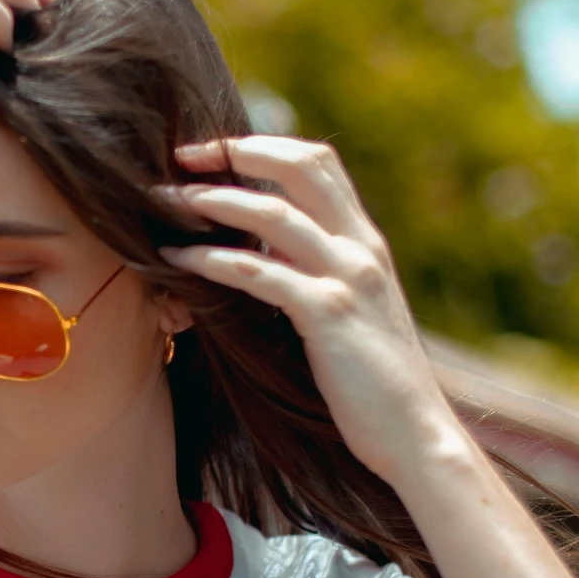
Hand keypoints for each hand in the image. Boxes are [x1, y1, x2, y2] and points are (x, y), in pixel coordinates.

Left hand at [157, 136, 469, 487]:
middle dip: (236, 152)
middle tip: (181, 157)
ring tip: (165, 201)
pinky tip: (176, 259)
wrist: (413, 431)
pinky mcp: (327, 315)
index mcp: (365, 241)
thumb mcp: (351, 308)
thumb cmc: (373, 379)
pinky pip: (259, 274)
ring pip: (273, 215)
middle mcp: (360, 247)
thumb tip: (266, 247)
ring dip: (212, 201)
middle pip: (300, 167)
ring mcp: (346, 278)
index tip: (213, 151)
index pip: (318, 163)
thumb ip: (318, 269)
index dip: (263, 146)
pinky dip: (211, 260)